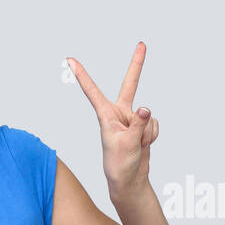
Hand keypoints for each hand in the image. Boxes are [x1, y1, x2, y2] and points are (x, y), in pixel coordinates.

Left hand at [66, 42, 159, 198]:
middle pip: (131, 85)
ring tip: (136, 146)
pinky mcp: (143, 126)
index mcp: (106, 116)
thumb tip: (146, 108)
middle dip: (137, 65)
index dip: (82, 75)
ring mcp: (132, 119)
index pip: (93, 92)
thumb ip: (138, 125)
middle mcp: (118, 114)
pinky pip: (154, 124)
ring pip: (149, 116)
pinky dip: (152, 136)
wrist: (129, 180)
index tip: (70, 60)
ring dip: (147, 133)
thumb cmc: (120, 164)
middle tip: (142, 44)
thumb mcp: (128, 144)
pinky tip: (143, 145)